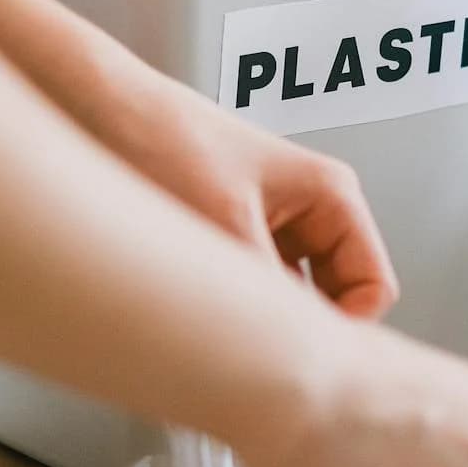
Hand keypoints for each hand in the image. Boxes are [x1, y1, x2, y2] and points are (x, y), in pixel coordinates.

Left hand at [0, 0, 395, 318]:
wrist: (94, 108)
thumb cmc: (159, 138)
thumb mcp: (223, 227)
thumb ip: (265, 296)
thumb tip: (278, 358)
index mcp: (330, 194)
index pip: (373, 288)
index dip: (341, 329)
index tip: (296, 356)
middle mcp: (307, 209)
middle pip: (334, 300)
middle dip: (294, 329)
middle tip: (249, 354)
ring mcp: (268, 225)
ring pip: (287, 299)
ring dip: (256, 319)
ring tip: (214, 327)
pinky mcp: (229, 236)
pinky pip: (250, 290)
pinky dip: (229, 309)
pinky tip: (196, 318)